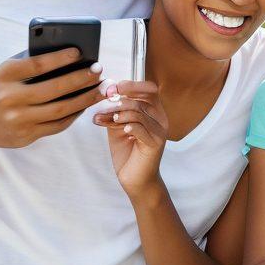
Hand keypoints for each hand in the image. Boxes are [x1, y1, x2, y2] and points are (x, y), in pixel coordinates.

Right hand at [0, 49, 104, 149]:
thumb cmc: (7, 88)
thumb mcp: (12, 72)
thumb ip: (35, 61)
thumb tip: (76, 56)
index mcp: (6, 75)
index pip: (37, 64)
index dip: (60, 58)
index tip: (80, 52)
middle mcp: (9, 97)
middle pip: (54, 88)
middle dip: (81, 79)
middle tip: (99, 70)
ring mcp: (18, 119)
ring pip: (61, 109)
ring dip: (86, 98)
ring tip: (102, 88)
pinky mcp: (27, 135)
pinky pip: (59, 124)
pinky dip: (77, 112)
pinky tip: (88, 103)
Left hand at [93, 80, 168, 200]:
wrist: (134, 179)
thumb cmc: (127, 152)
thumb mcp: (118, 126)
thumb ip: (115, 111)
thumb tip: (107, 93)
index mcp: (154, 112)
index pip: (150, 89)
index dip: (132, 85)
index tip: (113, 88)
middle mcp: (160, 119)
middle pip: (142, 99)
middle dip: (120, 100)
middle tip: (103, 106)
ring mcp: (159, 131)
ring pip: (138, 112)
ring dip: (117, 114)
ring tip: (103, 120)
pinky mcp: (155, 143)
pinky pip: (139, 128)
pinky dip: (127, 126)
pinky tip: (121, 130)